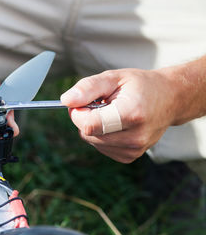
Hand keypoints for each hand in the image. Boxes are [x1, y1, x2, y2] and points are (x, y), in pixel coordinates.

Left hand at [60, 69, 176, 162]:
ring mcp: (134, 150)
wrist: (170, 98)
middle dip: (85, 118)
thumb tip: (65, 101)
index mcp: (131, 114)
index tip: (81, 101)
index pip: (89, 125)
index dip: (78, 113)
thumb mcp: (113, 77)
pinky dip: (101, 135)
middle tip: (100, 103)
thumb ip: (88, 88)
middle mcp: (135, 137)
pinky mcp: (130, 156)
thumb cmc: (140, 86)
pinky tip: (115, 124)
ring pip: (92, 141)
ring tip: (111, 112)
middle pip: (88, 134)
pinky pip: (100, 147)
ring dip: (93, 126)